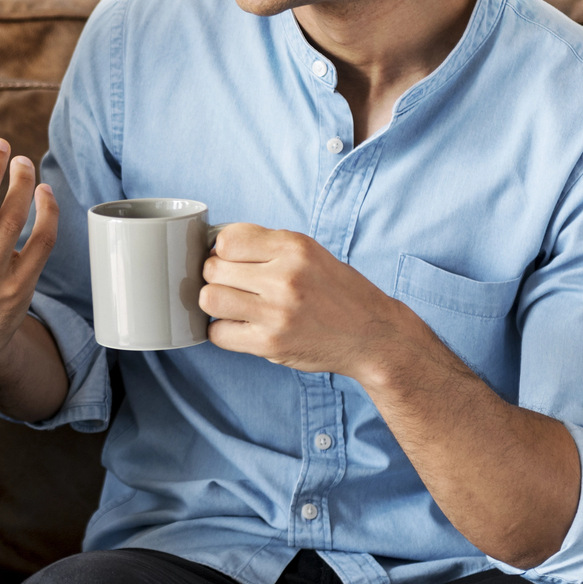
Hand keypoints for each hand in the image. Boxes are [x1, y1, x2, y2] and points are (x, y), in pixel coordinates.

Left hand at [199, 224, 415, 377]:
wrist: (373, 335)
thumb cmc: (338, 292)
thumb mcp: (310, 253)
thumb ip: (267, 246)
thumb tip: (215, 247)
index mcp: (294, 247)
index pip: (227, 240)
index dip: (223, 251)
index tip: (234, 261)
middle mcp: (285, 277)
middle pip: (213, 268)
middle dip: (218, 276)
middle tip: (235, 286)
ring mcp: (277, 312)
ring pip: (209, 299)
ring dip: (216, 302)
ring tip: (234, 305)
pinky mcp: (271, 343)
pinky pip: (218, 333)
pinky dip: (223, 331)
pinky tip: (241, 327)